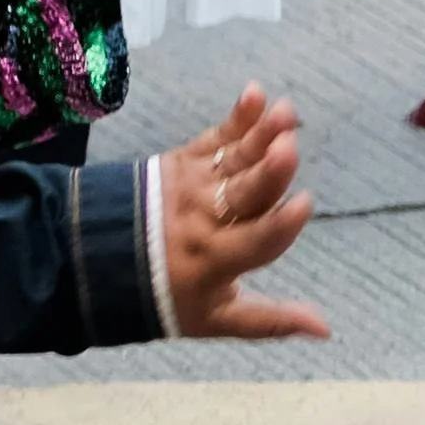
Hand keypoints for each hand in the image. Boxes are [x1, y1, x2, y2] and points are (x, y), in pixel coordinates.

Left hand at [152, 85, 328, 340]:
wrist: (96, 256)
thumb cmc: (168, 293)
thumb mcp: (216, 319)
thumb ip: (271, 321)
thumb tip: (327, 330)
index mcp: (215, 261)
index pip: (254, 241)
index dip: (280, 226)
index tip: (304, 204)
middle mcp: (204, 220)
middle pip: (243, 194)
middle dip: (267, 171)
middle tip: (288, 146)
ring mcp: (191, 186)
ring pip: (234, 162)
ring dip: (261, 136)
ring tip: (284, 112)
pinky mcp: (180, 162)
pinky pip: (213, 139)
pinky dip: (236, 118)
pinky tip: (255, 95)